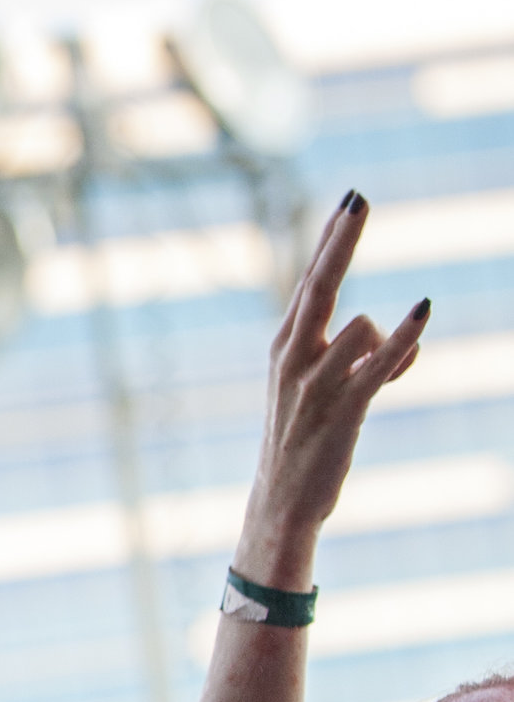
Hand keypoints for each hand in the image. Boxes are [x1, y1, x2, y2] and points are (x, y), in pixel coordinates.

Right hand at [238, 191, 428, 588]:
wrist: (279, 504)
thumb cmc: (302, 447)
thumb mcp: (321, 395)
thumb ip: (362, 360)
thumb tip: (405, 341)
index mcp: (283, 349)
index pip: (309, 282)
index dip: (331, 241)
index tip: (349, 202)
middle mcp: (293, 358)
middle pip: (321, 284)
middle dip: (340, 240)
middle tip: (359, 197)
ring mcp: (315, 382)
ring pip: (359, 328)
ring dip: (382, 346)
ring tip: (373, 383)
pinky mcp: (343, 407)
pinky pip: (378, 362)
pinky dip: (403, 338)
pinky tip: (422, 312)